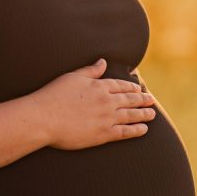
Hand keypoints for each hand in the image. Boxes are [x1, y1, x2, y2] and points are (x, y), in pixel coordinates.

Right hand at [31, 57, 156, 149]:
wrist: (44, 118)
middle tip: (151, 100)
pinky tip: (144, 129)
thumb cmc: (53, 96)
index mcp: (99, 86)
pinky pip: (126, 132)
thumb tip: (103, 62)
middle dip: (142, 99)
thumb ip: (90, 71)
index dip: (131, 87)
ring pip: (132, 115)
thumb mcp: (72, 77)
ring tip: (152, 114)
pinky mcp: (104, 134)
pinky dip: (137, 130)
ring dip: (144, 114)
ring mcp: (107, 118)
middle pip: (130, 99)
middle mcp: (107, 101)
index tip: (139, 89)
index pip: (121, 86)